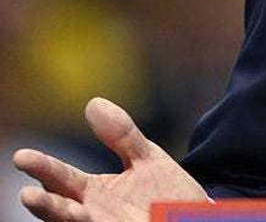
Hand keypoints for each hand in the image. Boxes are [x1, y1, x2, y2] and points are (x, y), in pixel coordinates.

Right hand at [13, 97, 209, 221]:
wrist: (194, 219)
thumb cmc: (165, 194)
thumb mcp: (146, 159)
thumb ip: (122, 136)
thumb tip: (93, 103)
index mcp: (92, 192)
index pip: (60, 179)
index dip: (43, 168)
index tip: (22, 156)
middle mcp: (92, 214)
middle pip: (60, 208)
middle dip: (44, 203)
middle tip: (26, 194)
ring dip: (60, 218)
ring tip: (40, 205)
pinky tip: (88, 219)